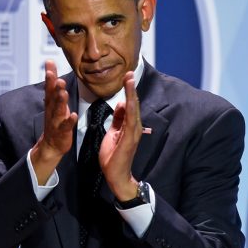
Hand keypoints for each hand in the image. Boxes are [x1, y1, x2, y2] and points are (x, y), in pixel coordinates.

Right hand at [31, 60, 77, 184]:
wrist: (51, 145)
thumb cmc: (55, 119)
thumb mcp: (53, 100)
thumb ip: (52, 83)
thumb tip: (50, 64)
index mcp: (50, 103)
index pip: (49, 87)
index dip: (49, 76)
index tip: (49, 64)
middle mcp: (51, 110)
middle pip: (52, 97)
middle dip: (54, 87)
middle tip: (57, 77)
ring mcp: (56, 121)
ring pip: (58, 110)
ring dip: (60, 102)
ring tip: (63, 93)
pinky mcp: (62, 131)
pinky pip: (66, 126)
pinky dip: (69, 121)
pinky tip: (73, 115)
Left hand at [98, 71, 141, 200]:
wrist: (115, 175)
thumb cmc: (114, 155)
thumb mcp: (113, 132)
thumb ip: (118, 118)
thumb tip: (120, 103)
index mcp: (129, 124)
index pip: (129, 104)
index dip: (128, 90)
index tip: (126, 76)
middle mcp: (134, 127)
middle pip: (133, 104)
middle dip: (131, 88)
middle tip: (129, 73)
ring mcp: (134, 133)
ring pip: (133, 110)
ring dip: (131, 95)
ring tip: (129, 81)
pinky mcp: (130, 139)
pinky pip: (130, 122)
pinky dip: (130, 111)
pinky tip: (128, 101)